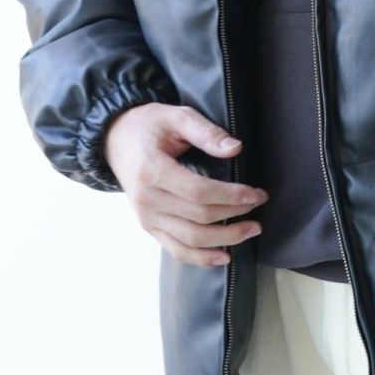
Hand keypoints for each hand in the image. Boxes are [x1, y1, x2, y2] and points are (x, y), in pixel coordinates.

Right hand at [103, 104, 268, 267]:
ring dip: (225, 239)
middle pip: (198, 217)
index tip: (256, 193)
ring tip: (251, 230)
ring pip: (190, 239)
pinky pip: (176, 249)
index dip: (231, 196)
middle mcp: (147, 199)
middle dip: (234, 215)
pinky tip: (224, 256)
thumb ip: (206, 132)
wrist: (115, 139)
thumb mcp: (177, 116)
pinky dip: (201, 258)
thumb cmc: (149, 125)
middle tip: (259, 204)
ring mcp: (146, 217)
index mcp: (152, 170)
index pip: (199, 192)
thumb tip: (235, 149)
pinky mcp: (148, 226)